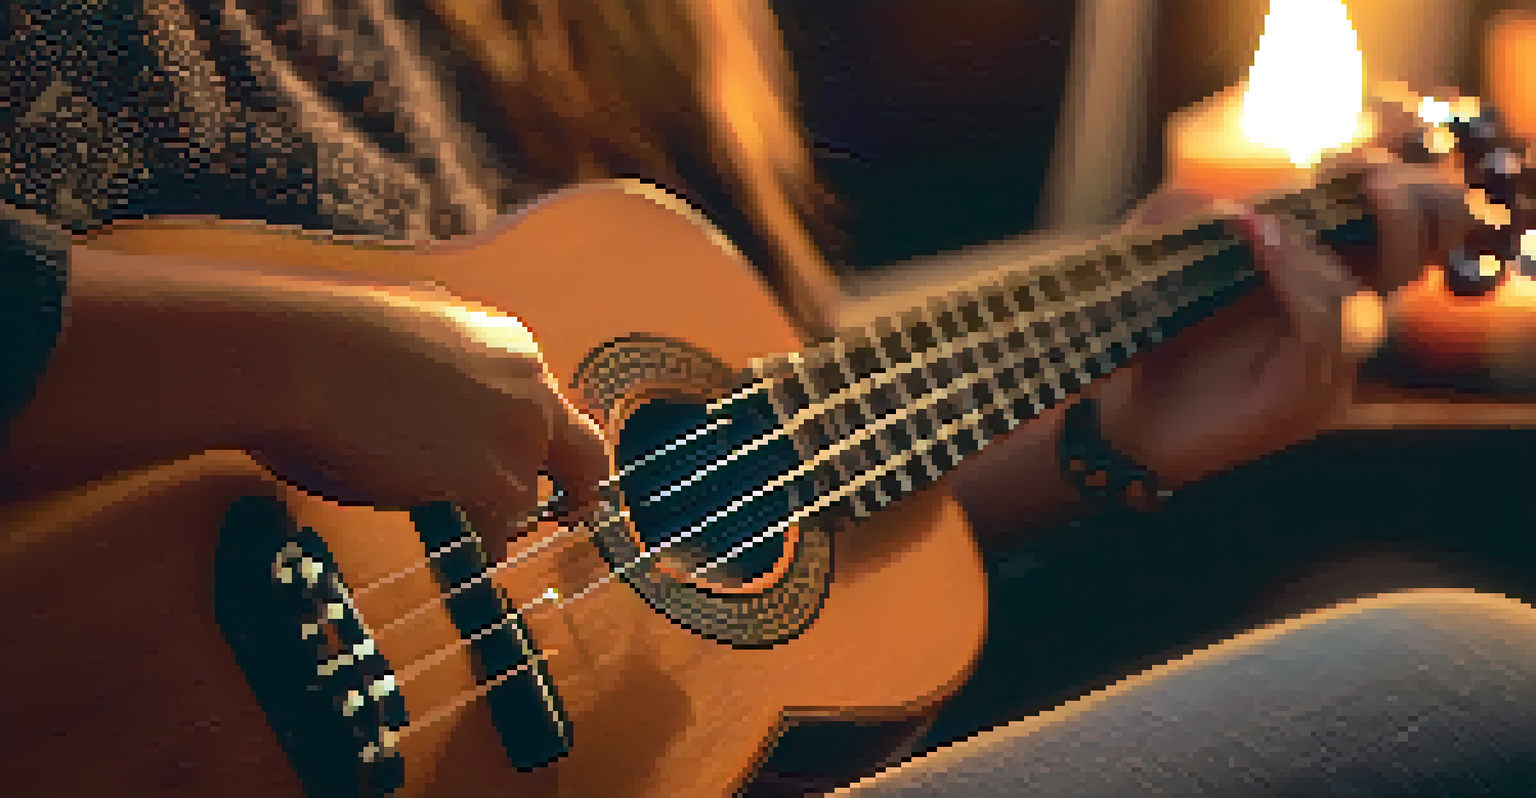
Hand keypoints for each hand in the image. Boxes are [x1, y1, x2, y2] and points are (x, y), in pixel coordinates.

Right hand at [251, 285, 610, 559]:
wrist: (296, 353)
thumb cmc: (320, 338)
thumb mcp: (406, 331)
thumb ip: (442, 367)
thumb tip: (430, 395)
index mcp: (506, 344)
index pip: (541, 404)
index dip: (527, 439)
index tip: (518, 459)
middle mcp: (530, 388)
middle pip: (583, 454)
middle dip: (577, 489)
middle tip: (568, 515)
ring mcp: (520, 439)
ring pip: (528, 501)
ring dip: (492, 518)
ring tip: (445, 519)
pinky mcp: (498, 486)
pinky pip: (495, 536)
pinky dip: (469, 544)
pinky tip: (437, 536)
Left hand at [1092, 153, 1469, 488]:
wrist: (1122, 422)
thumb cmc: (1153, 342)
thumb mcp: (1168, 263)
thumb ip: (1195, 215)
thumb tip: (1230, 194)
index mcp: (1325, 292)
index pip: (1400, 238)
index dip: (1403, 193)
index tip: (1357, 160)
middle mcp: (1339, 333)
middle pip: (1410, 266)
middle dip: (1404, 213)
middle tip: (1363, 174)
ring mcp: (1328, 374)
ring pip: (1359, 302)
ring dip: (1317, 251)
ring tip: (1262, 223)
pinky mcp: (1302, 404)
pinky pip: (1322, 334)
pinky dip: (1296, 283)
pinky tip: (1260, 244)